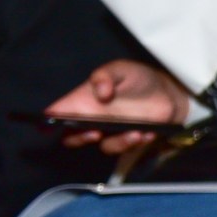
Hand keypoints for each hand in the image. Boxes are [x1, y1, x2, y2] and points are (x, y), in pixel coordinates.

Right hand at [46, 60, 191, 153]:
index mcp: (83, 101)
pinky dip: (138, 142)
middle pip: (72, 137)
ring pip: (104, 146)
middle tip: (95, 132)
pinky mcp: (129, 139)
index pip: (58, 113)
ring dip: (119, 142)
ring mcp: (111, 132)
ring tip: (136, 133)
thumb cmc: (137, 78)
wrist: (168, 91)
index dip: (48, 122)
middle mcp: (92, 119)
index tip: (50, 126)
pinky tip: (149, 133)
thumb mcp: (122, 69)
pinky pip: (128, 148)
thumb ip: (107, 75)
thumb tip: (100, 91)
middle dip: (79, 138)